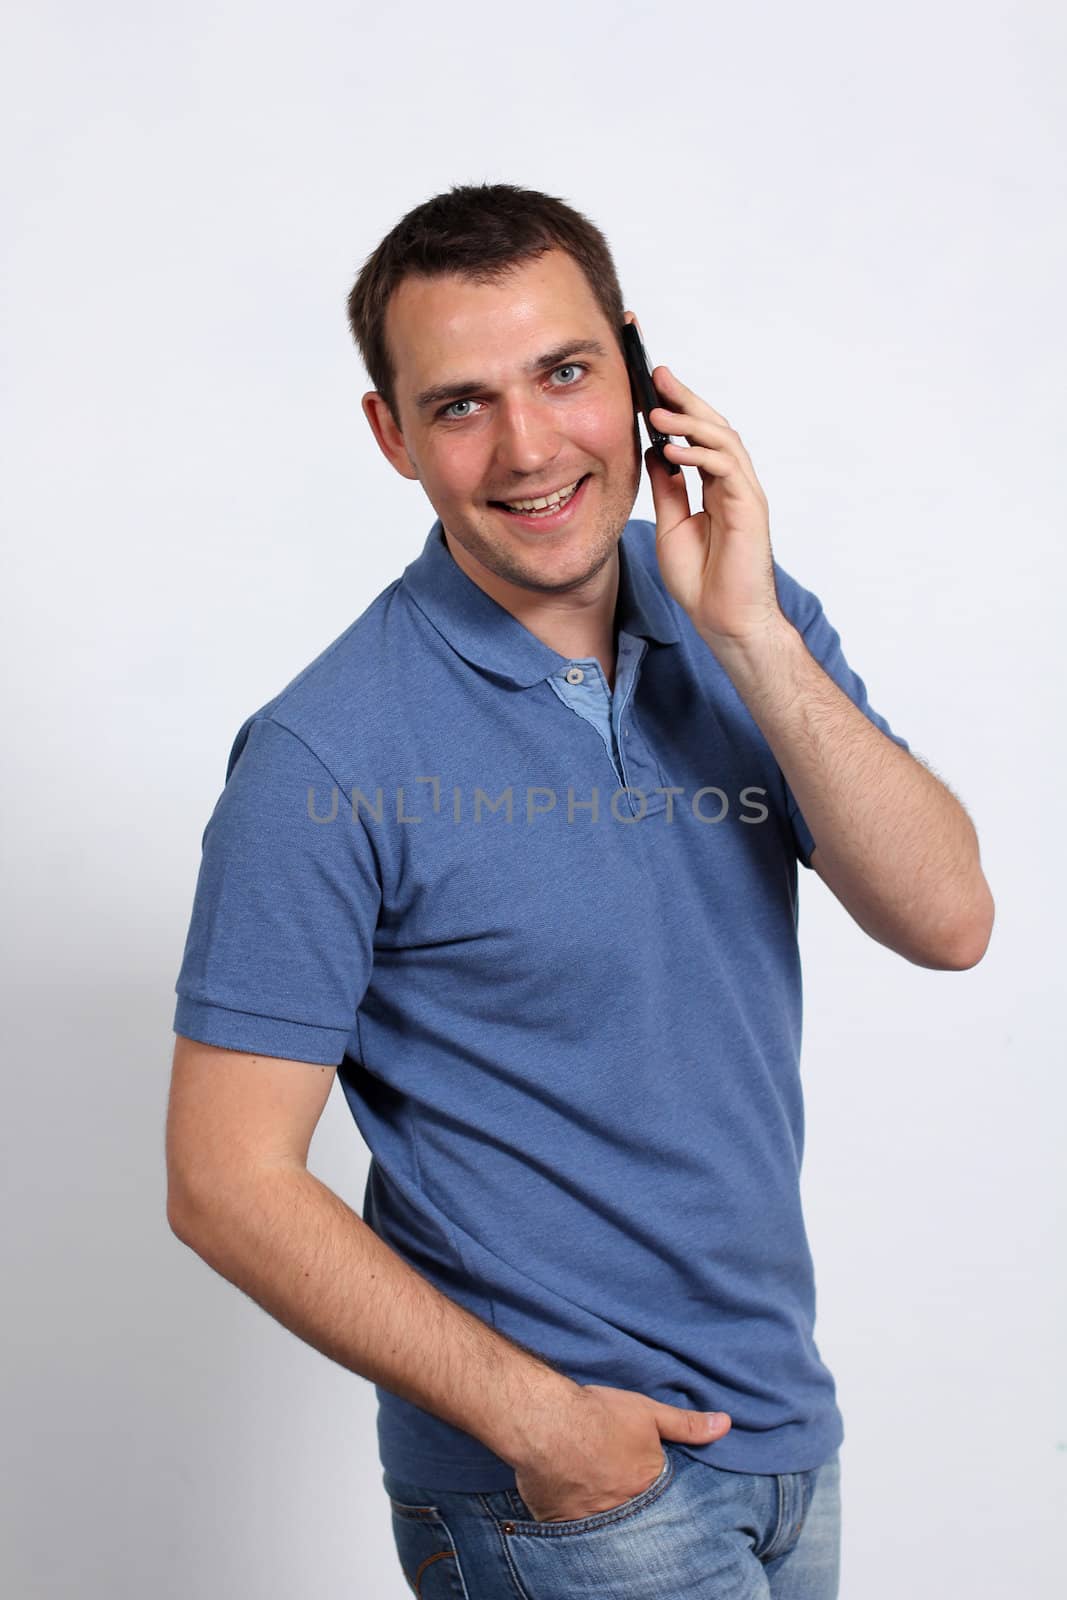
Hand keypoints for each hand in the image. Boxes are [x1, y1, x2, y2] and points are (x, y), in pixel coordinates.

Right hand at [512, 1384, 730, 1523]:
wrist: (547, 1423)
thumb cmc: (597, 1415)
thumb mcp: (647, 1413)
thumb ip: (686, 1424)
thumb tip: (726, 1424)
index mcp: (650, 1484)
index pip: (666, 1499)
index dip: (660, 1493)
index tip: (649, 1484)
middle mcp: (627, 1510)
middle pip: (640, 1518)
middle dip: (639, 1513)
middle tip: (627, 1497)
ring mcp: (594, 1522)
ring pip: (609, 1530)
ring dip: (610, 1520)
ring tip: (605, 1505)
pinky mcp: (563, 1526)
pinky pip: (576, 1535)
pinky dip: (579, 1527)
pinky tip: (578, 1513)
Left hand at [643, 364, 783, 652]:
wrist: (723, 619)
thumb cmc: (702, 580)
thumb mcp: (671, 524)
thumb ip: (667, 488)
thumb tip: (655, 451)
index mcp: (715, 487)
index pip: (699, 437)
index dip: (680, 409)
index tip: (653, 386)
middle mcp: (733, 484)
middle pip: (714, 428)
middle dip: (687, 399)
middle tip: (658, 376)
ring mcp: (744, 494)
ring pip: (723, 441)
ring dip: (690, 421)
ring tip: (657, 411)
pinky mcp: (749, 508)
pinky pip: (726, 469)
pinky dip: (700, 454)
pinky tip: (674, 448)